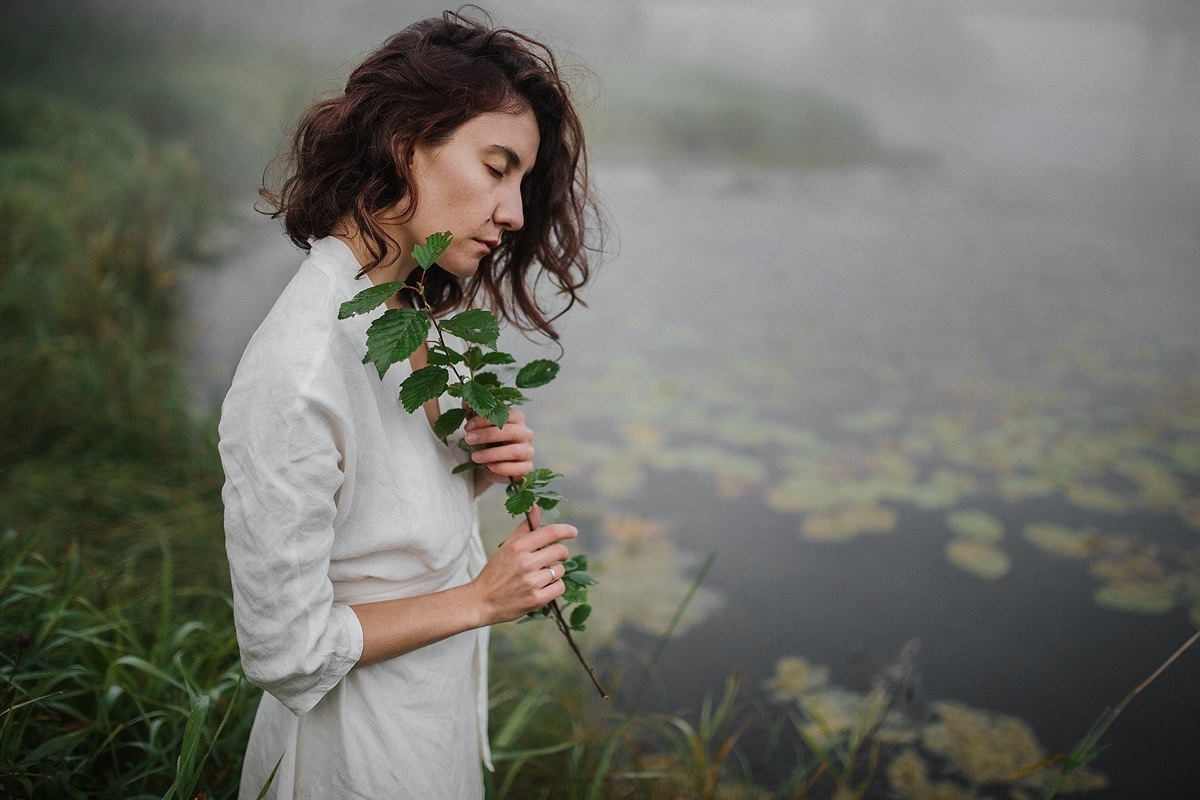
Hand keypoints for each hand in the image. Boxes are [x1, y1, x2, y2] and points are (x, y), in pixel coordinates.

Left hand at [464, 407, 533, 485]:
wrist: (493, 463)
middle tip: (468, 439)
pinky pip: (519, 468)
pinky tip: (489, 467)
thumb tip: (466, 401)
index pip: (505, 414)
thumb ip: (473, 412)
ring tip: (474, 457)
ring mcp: (528, 450)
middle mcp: (525, 432)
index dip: (485, 419)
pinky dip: (502, 468)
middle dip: (487, 435)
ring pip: (515, 451)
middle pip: (511, 431)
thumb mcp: (478, 425)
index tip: (467, 427)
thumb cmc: (487, 439)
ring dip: (492, 454)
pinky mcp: (527, 467)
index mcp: (516, 418)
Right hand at [467, 506, 576, 625]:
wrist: (482, 602)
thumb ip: (524, 528)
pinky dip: (555, 586)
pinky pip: (560, 587)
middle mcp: (526, 562)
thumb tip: (536, 507)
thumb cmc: (495, 572)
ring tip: (541, 575)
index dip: (566, 530)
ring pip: (560, 570)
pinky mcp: (536, 599)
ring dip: (555, 572)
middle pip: (560, 551)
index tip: (573, 532)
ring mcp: (532, 582)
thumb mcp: (506, 547)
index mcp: (518, 547)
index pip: (550, 532)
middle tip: (556, 556)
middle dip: (562, 553)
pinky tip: (544, 587)